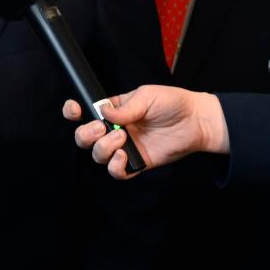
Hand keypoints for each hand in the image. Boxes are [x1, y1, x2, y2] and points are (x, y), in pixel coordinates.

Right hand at [62, 85, 227, 178]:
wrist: (195, 122)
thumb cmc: (171, 103)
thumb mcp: (146, 96)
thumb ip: (124, 108)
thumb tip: (103, 113)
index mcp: (113, 111)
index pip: (84, 112)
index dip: (73, 112)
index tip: (74, 110)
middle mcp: (114, 130)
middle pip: (84, 138)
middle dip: (86, 134)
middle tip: (101, 128)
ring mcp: (124, 148)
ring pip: (97, 155)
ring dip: (103, 148)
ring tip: (122, 139)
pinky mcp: (137, 163)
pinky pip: (117, 172)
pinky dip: (115, 167)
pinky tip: (124, 157)